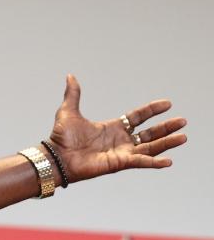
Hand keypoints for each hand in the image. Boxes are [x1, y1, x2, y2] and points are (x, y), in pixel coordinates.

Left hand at [50, 74, 186, 182]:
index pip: (137, 117)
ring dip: (167, 143)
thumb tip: (70, 76)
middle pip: (149, 133)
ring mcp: (121, 153)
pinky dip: (154, 162)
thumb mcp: (69, 111)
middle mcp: (119, 140)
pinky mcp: (119, 163)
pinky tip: (168, 160)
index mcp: (111, 128)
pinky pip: (140, 162)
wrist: (56, 156)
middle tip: (183, 121)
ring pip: (150, 147)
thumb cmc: (61, 137)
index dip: (152, 110)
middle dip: (166, 127)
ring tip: (183, 137)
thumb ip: (73, 94)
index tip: (167, 103)